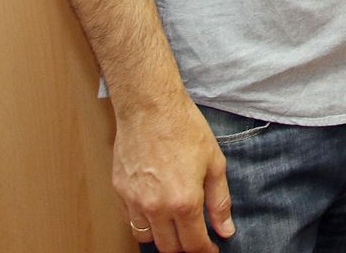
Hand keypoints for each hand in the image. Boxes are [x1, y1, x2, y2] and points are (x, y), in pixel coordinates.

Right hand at [112, 95, 234, 251]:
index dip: (205, 251)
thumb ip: (219, 201)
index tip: (211, 249)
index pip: (193, 244)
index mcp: (184, 202)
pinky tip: (156, 210)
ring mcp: (135, 202)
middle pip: (169, 248)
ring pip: (147, 238)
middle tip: (195, 236)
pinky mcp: (120, 192)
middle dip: (185, 247)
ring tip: (175, 225)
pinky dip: (144, 223)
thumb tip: (226, 230)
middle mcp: (157, 208)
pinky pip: (130, 221)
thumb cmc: (185, 129)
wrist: (150, 108)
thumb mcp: (215, 163)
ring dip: (163, 238)